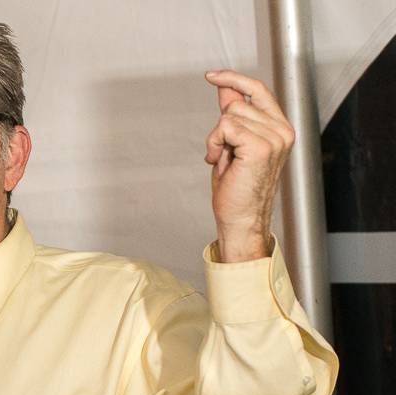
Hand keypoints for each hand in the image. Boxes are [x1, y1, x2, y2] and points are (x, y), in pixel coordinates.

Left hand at [204, 70, 294, 261]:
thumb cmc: (237, 188)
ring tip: (225, 161)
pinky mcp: (261, 146)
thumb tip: (225, 90)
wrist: (240, 218)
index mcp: (279, 128)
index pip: (258, 90)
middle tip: (224, 154)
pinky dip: (214, 144)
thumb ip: (232, 116)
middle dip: (220, 129)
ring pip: (229, 115)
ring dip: (216, 139)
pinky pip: (225, 127)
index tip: (212, 76)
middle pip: (237, 104)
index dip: (234, 79)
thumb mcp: (232, 144)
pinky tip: (220, 162)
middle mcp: (281, 130)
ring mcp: (274, 138)